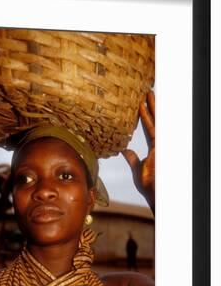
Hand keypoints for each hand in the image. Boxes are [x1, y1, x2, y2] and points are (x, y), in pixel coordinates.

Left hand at [123, 91, 154, 213]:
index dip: (146, 116)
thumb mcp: (137, 168)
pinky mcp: (159, 146)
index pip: (150, 128)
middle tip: (147, 92)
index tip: (141, 104)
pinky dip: (150, 116)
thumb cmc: (148, 185)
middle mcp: (159, 143)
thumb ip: (132, 158)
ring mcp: (161, 144)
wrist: (154, 193)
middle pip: (155, 120)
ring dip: (152, 106)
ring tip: (147, 93)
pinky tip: (146, 105)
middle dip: (151, 106)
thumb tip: (125, 150)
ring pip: (156, 121)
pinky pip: (153, 127)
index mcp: (154, 148)